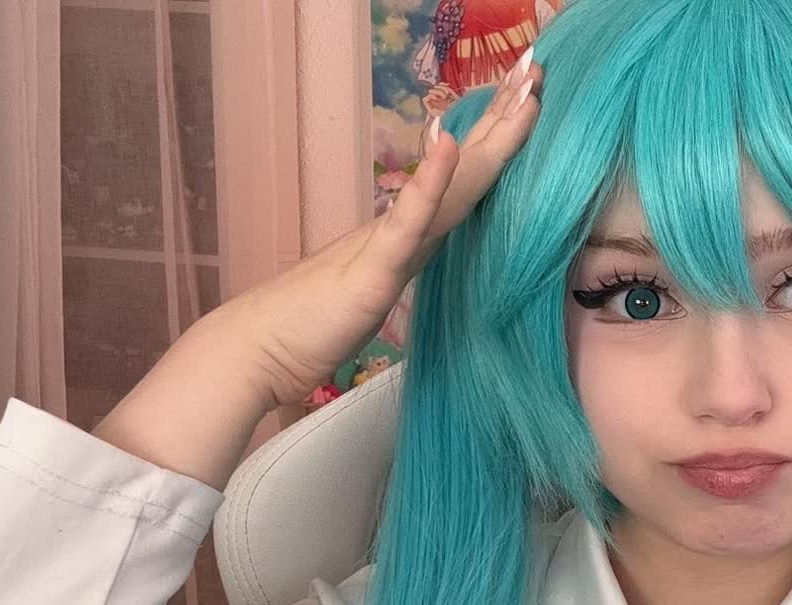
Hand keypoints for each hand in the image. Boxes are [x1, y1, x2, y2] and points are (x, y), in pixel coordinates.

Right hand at [212, 52, 542, 407]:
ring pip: (452, 183)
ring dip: (490, 136)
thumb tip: (407, 249)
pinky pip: (408, 221)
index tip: (526, 102)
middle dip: (504, 120)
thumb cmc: (305, 327)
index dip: (494, 143)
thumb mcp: (367, 295)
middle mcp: (402, 229)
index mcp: (406, 237)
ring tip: (521, 89)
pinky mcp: (373, 269)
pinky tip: (447, 140)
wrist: (255, 349)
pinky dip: (430, 182)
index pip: (462, 183)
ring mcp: (386, 243)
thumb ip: (390, 267)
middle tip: (536, 69)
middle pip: (466, 167)